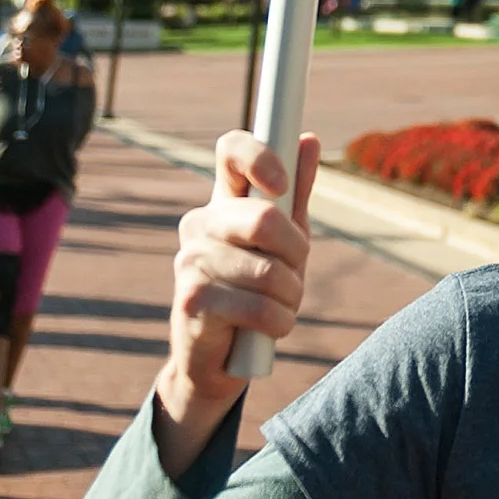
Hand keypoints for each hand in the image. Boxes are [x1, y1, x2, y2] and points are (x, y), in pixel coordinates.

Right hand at [151, 130, 319, 477]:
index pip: (231, 149)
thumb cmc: (254, 291)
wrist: (217, 359)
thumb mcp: (282, 241)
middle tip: (295, 271)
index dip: (261, 155)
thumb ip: (294, 193)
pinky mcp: (191, 300)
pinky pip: (260, 307)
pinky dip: (279, 322)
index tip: (282, 184)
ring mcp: (190, 261)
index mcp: (223, 201)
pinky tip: (270, 328)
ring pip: (269, 271)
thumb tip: (308, 139)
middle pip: (264, 218)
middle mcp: (199, 224)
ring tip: (280, 306)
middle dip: (295, 252)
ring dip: (291, 297)